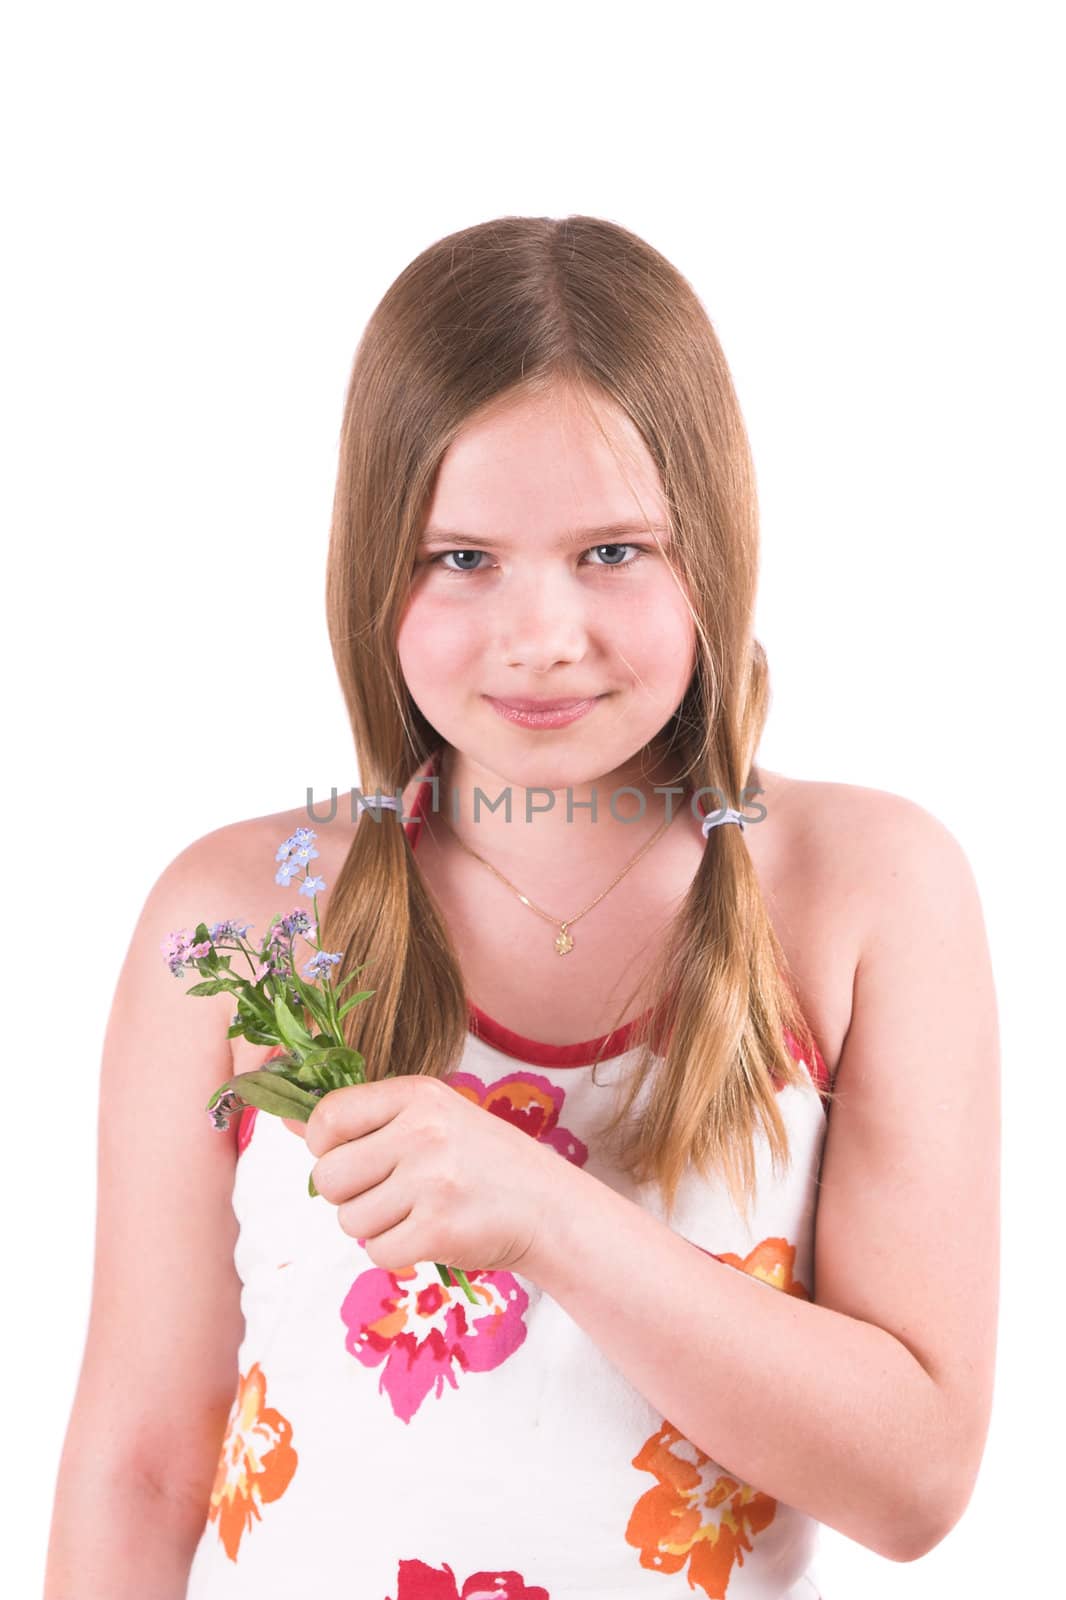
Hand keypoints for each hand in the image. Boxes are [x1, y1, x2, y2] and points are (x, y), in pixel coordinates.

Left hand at [304, 1073, 555, 1277]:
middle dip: (347, 1194)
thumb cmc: (481, 1161)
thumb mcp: (432, 1117)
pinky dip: (395, 1250)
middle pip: (327, 1176)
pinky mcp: (437, 1230)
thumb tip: (284, 1119)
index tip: (348, 1155)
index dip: (324, 1145)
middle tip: (389, 1191)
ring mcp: (431, 1182)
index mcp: (418, 1095)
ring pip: (348, 1219)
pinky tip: (430, 1233)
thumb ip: (364, 1119)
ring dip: (374, 1225)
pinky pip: (376, 1251)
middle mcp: (422, 1132)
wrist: (548, 1207)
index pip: (327, 1117)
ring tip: (417, 1210)